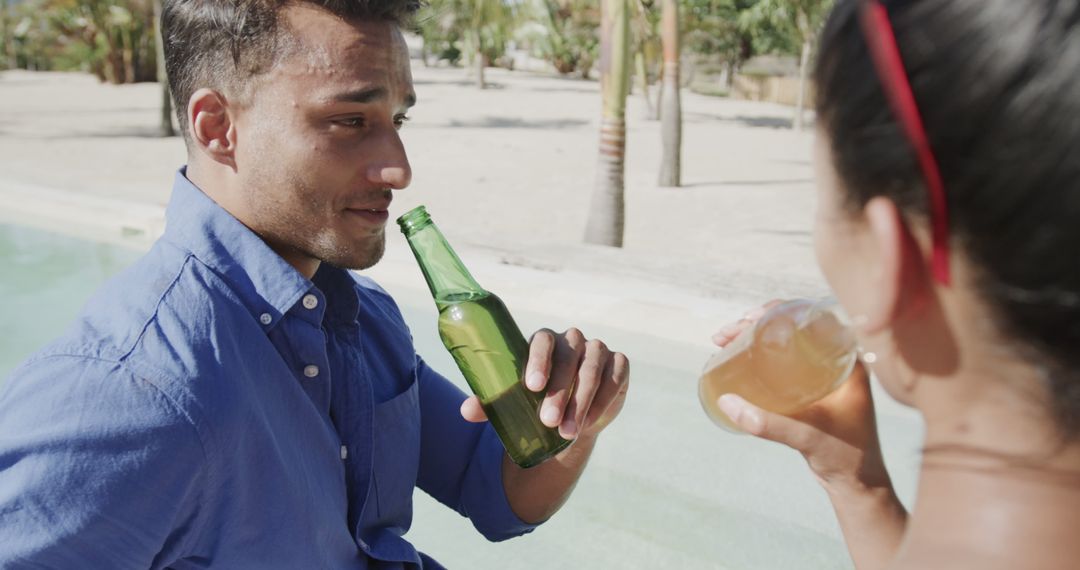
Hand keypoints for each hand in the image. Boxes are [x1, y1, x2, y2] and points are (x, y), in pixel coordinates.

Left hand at [461, 328, 629, 439]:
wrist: (569, 418)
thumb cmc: (536, 402)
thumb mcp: (513, 402)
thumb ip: (491, 404)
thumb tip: (467, 411)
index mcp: (545, 341)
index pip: (542, 342)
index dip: (538, 361)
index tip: (531, 387)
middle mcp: (572, 340)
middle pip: (568, 359)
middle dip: (559, 392)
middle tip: (547, 421)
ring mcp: (597, 350)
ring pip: (591, 371)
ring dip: (580, 403)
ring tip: (566, 432)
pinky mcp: (618, 365)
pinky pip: (614, 379)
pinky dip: (602, 401)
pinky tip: (589, 422)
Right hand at [713, 303, 890, 492]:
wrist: (858, 484)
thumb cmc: (848, 458)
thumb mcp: (810, 437)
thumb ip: (771, 424)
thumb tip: (727, 403)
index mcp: (849, 362)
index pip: (815, 319)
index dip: (780, 310)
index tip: (750, 318)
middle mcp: (837, 362)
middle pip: (794, 327)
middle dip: (757, 322)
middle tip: (728, 333)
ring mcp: (823, 374)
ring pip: (786, 342)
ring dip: (755, 335)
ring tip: (726, 340)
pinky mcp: (810, 389)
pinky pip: (782, 360)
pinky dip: (759, 353)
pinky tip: (738, 356)